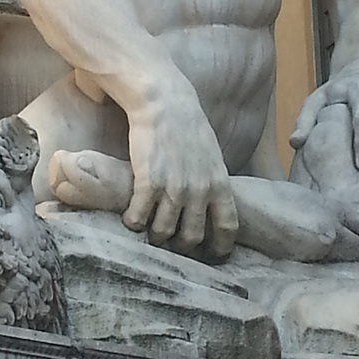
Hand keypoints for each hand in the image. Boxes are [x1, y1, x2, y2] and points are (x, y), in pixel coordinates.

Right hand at [124, 82, 238, 256]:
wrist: (164, 103)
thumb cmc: (188, 126)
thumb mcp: (212, 156)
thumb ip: (212, 182)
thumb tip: (209, 206)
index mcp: (220, 184)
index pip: (227, 226)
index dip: (220, 247)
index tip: (212, 255)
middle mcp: (199, 191)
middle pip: (192, 237)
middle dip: (181, 247)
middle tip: (171, 243)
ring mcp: (174, 189)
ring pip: (163, 232)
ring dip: (154, 236)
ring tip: (148, 229)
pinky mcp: (148, 183)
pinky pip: (139, 218)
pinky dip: (133, 223)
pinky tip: (131, 218)